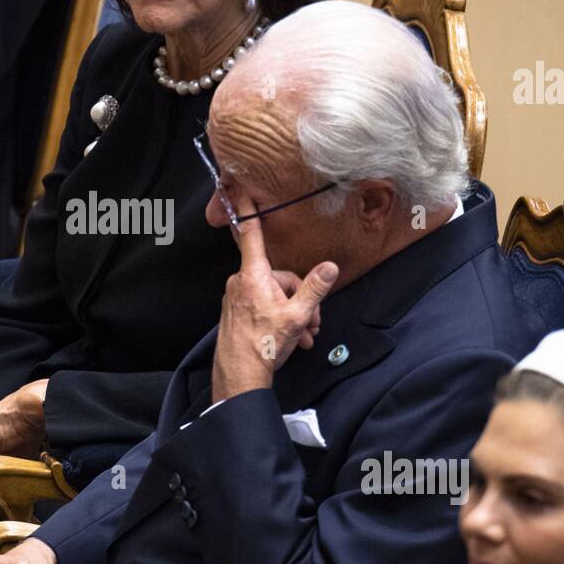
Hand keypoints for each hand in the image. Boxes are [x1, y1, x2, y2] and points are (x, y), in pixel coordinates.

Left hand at [211, 194, 338, 402]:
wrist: (240, 376)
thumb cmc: (264, 345)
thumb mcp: (298, 315)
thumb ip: (315, 288)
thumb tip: (329, 267)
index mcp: (253, 275)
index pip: (250, 234)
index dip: (246, 208)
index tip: (235, 186)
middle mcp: (241, 282)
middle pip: (279, 276)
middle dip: (300, 297)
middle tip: (312, 321)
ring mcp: (237, 298)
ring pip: (274, 295)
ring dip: (294, 313)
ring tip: (304, 335)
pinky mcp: (236, 312)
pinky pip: (264, 307)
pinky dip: (280, 320)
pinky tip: (292, 339)